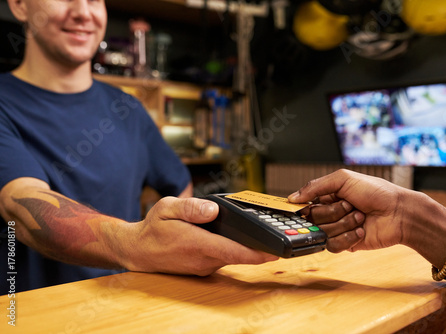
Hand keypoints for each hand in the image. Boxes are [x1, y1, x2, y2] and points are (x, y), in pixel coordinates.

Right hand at [122, 197, 277, 275]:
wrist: (138, 251)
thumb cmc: (153, 228)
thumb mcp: (166, 208)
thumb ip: (190, 207)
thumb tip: (213, 209)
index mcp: (196, 243)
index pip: (231, 251)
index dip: (255, 253)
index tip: (273, 251)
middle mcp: (202, 259)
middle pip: (237, 256)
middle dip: (257, 249)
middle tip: (276, 238)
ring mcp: (203, 266)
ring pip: (231, 258)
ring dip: (245, 250)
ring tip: (258, 235)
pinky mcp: (203, 268)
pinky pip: (223, 259)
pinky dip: (233, 250)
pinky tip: (236, 239)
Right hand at [288, 169, 407, 252]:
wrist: (399, 213)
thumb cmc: (376, 191)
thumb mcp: (344, 179)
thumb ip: (315, 186)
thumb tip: (292, 198)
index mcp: (328, 196)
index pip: (304, 204)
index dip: (305, 207)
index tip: (304, 208)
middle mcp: (330, 212)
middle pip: (313, 219)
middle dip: (333, 212)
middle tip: (350, 205)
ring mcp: (337, 228)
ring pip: (323, 232)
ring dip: (344, 223)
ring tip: (361, 217)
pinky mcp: (345, 244)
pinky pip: (333, 245)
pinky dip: (347, 237)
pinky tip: (361, 230)